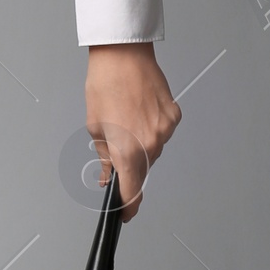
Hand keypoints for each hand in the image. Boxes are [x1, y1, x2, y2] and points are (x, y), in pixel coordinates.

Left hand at [84, 43, 179, 221]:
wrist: (123, 56)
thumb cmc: (105, 86)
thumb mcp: (95, 126)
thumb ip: (104, 157)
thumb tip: (108, 176)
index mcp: (128, 151)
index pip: (132, 192)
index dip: (128, 207)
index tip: (124, 214)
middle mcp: (151, 144)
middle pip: (143, 170)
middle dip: (129, 166)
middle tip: (117, 147)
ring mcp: (165, 130)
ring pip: (154, 151)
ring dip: (141, 146)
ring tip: (127, 121)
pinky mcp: (174, 117)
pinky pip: (162, 133)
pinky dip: (151, 130)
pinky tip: (140, 112)